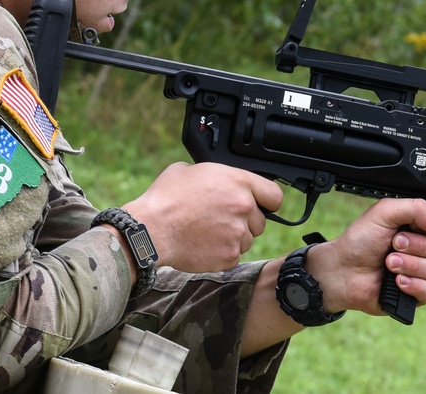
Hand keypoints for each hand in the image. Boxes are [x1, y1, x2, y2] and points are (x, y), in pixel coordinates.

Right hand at [122, 161, 283, 271]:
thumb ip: (214, 175)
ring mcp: (238, 234)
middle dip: (244, 221)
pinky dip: (222, 253)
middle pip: (260, 221)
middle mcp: (243, 207)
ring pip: (247, 240)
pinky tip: (203, 244)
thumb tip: (217, 180)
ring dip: (233, 237)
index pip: (274, 195)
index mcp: (238, 182)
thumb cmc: (165, 198)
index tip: (262, 205)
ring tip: (207, 232)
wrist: (151, 230)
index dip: (267, 201)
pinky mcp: (229, 256)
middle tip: (220, 219)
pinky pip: (234, 256)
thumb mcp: (188, 170)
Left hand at [308, 198, 425, 315]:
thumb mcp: (384, 212)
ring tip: (389, 263)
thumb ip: (416, 208)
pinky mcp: (418, 294)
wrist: (342, 270)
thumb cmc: (361, 240)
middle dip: (417, 246)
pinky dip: (413, 285)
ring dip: (411, 265)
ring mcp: (424, 272)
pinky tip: (396, 281)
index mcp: (422, 227)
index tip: (414, 227)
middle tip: (393, 244)